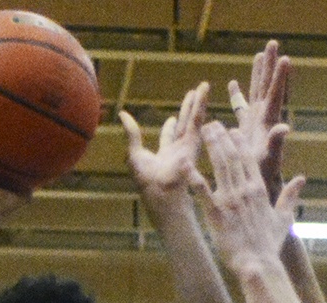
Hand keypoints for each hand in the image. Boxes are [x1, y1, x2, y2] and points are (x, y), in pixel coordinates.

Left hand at [121, 82, 208, 201]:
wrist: (160, 191)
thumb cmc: (147, 181)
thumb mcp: (135, 153)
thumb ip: (132, 134)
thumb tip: (122, 114)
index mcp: (165, 155)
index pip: (169, 137)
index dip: (170, 127)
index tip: (172, 118)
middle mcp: (178, 151)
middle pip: (183, 125)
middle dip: (187, 110)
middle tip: (192, 95)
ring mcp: (188, 147)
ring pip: (193, 120)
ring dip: (199, 102)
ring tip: (204, 87)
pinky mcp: (194, 143)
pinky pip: (197, 119)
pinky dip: (201, 104)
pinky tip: (204, 90)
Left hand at [194, 121, 303, 279]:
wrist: (258, 264)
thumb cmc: (269, 245)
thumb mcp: (283, 219)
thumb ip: (289, 196)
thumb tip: (301, 179)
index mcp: (259, 190)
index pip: (249, 160)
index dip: (240, 143)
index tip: (232, 130)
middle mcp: (245, 191)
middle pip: (233, 157)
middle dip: (222, 138)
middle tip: (212, 124)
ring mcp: (230, 201)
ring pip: (220, 167)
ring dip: (212, 147)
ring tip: (204, 132)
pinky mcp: (217, 215)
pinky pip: (203, 193)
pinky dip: (194, 178)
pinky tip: (186, 165)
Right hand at [225, 38, 289, 200]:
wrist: (260, 190)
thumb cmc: (264, 178)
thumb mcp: (269, 160)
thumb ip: (276, 143)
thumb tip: (284, 126)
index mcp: (268, 123)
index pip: (276, 96)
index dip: (280, 78)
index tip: (284, 57)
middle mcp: (264, 119)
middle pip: (267, 87)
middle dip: (269, 66)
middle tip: (272, 44)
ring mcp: (256, 123)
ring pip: (257, 93)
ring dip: (258, 74)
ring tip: (260, 54)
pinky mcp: (246, 130)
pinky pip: (241, 108)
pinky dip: (238, 96)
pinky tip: (232, 84)